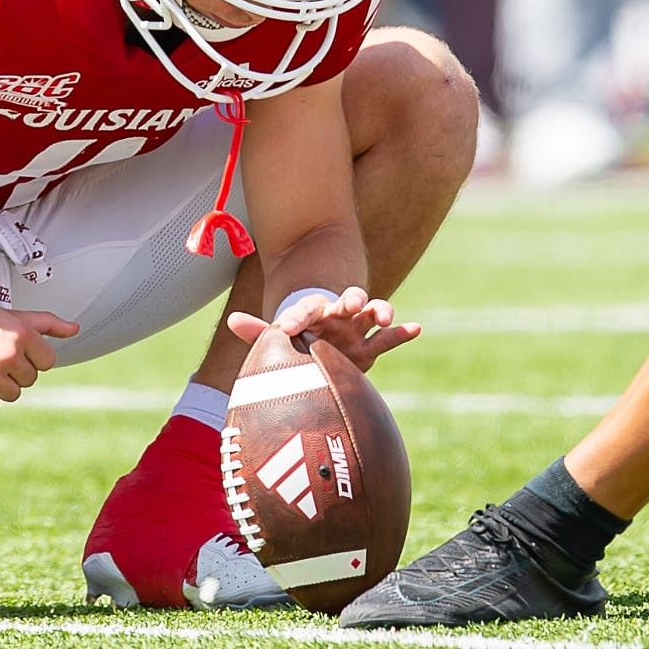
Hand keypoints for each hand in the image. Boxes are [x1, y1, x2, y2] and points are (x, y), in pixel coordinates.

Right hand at [0, 299, 80, 409]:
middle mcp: (8, 356)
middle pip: (30, 379)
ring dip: (1, 385)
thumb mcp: (13, 315)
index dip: (33, 356)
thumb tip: (74, 329)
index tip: (17, 350)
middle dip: (16, 370)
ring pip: (13, 394)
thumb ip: (46, 324)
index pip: (48, 361)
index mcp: (22, 335)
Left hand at [227, 285, 420, 375]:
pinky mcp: (368, 348)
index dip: (296, 319)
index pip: (304, 311)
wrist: (316, 348)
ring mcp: (356, 329)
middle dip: (350, 300)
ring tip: (385, 314)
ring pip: (372, 313)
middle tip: (350, 303)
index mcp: (312, 313)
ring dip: (380, 310)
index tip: (287, 327)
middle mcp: (337, 316)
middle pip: (347, 301)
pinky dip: (402, 332)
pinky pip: (388, 338)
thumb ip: (257, 332)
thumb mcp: (276, 339)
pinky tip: (416, 328)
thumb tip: (231, 320)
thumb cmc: (295, 343)